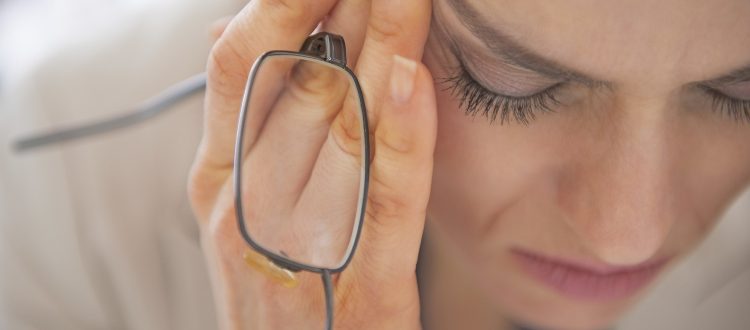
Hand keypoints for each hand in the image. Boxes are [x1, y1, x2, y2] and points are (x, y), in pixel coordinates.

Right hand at [188, 0, 435, 327]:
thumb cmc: (273, 285)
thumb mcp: (236, 206)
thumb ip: (240, 125)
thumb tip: (226, 32)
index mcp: (217, 177)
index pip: (242, 61)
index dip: (280, 0)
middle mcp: (247, 201)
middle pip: (297, 78)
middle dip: (342, 5)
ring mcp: (299, 243)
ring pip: (343, 123)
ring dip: (381, 42)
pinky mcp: (363, 285)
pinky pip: (385, 199)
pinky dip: (402, 135)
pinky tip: (413, 76)